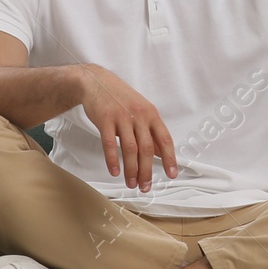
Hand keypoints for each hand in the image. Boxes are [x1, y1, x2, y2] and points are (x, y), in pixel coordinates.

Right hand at [78, 64, 178, 191]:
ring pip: (130, 149)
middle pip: (147, 149)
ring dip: (131, 170)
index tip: (172, 175)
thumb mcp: (141, 110)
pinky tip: (115, 171)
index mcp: (151, 114)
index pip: (165, 139)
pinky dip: (113, 159)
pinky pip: (110, 143)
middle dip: (147, 171)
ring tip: (131, 183)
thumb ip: (150, 131)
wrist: (95, 82)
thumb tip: (161, 153)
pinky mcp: (105, 119)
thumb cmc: (120, 97)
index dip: (169, 158)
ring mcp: (122, 117)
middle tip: (146, 187)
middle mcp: (139, 115)